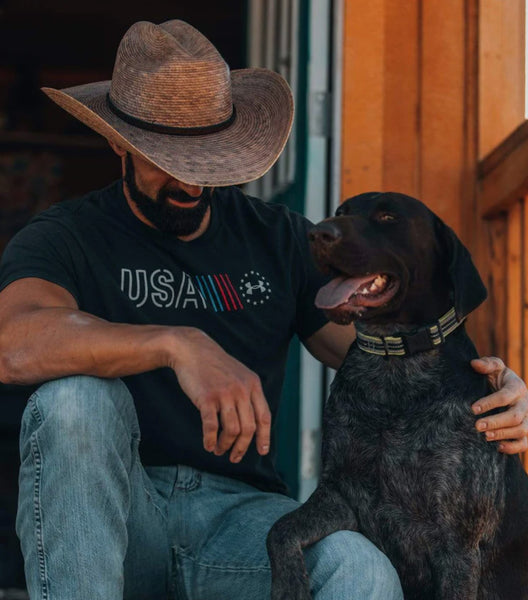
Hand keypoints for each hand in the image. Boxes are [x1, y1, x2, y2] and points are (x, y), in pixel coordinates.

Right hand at [168, 328, 270, 462]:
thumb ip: (248, 394)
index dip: (264, 437)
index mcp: (253, 384)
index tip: (261, 451)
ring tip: (218, 450)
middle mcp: (242, 390)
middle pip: (249, 428)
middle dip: (242, 447)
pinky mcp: (207, 398)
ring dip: (225, 445)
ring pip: (232, 430)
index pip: (264, 417)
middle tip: (234, 457)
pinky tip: (208, 445)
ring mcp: (225, 394)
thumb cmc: (214, 365)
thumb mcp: (239, 374)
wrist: (191, 349)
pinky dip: (210, 440)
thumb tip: (253, 422)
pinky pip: (212, 426)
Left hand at [471, 356, 527, 453]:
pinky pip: (525, 443)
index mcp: (517, 387)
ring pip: (522, 431)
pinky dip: (513, 447)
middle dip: (496, 422)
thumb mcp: (494, 367)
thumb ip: (487, 364)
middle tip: (477, 426)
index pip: (505, 396)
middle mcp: (525, 404)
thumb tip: (474, 364)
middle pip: (515, 417)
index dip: (489, 403)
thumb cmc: (497, 377)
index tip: (473, 408)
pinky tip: (497, 447)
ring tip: (485, 436)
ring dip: (503, 435)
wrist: (506, 388)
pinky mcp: (526, 431)